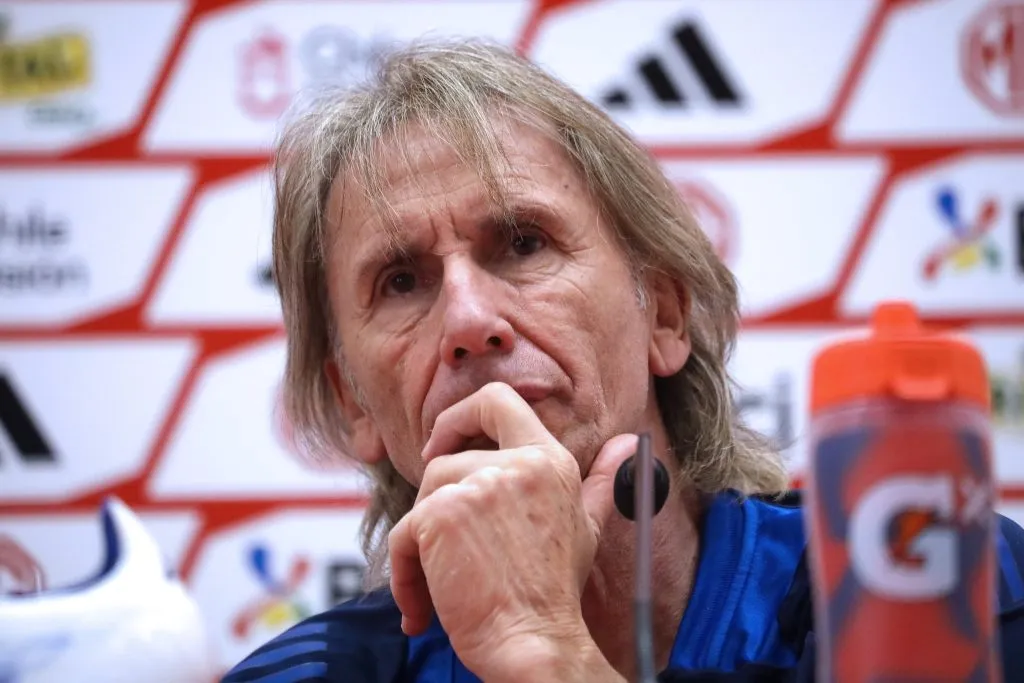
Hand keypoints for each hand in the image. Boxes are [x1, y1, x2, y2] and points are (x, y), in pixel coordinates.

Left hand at [388, 382, 635, 681]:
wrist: (534, 643)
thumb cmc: (555, 591)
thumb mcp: (587, 527)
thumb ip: (603, 481)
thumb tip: (628, 446)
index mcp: (549, 460)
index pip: (498, 399)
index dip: (461, 415)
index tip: (443, 444)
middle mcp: (516, 465)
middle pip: (446, 459)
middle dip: (435, 503)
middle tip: (438, 541)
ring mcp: (477, 487)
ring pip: (424, 495)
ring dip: (419, 544)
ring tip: (438, 585)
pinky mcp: (440, 515)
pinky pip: (404, 533)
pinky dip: (405, 572)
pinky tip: (422, 607)